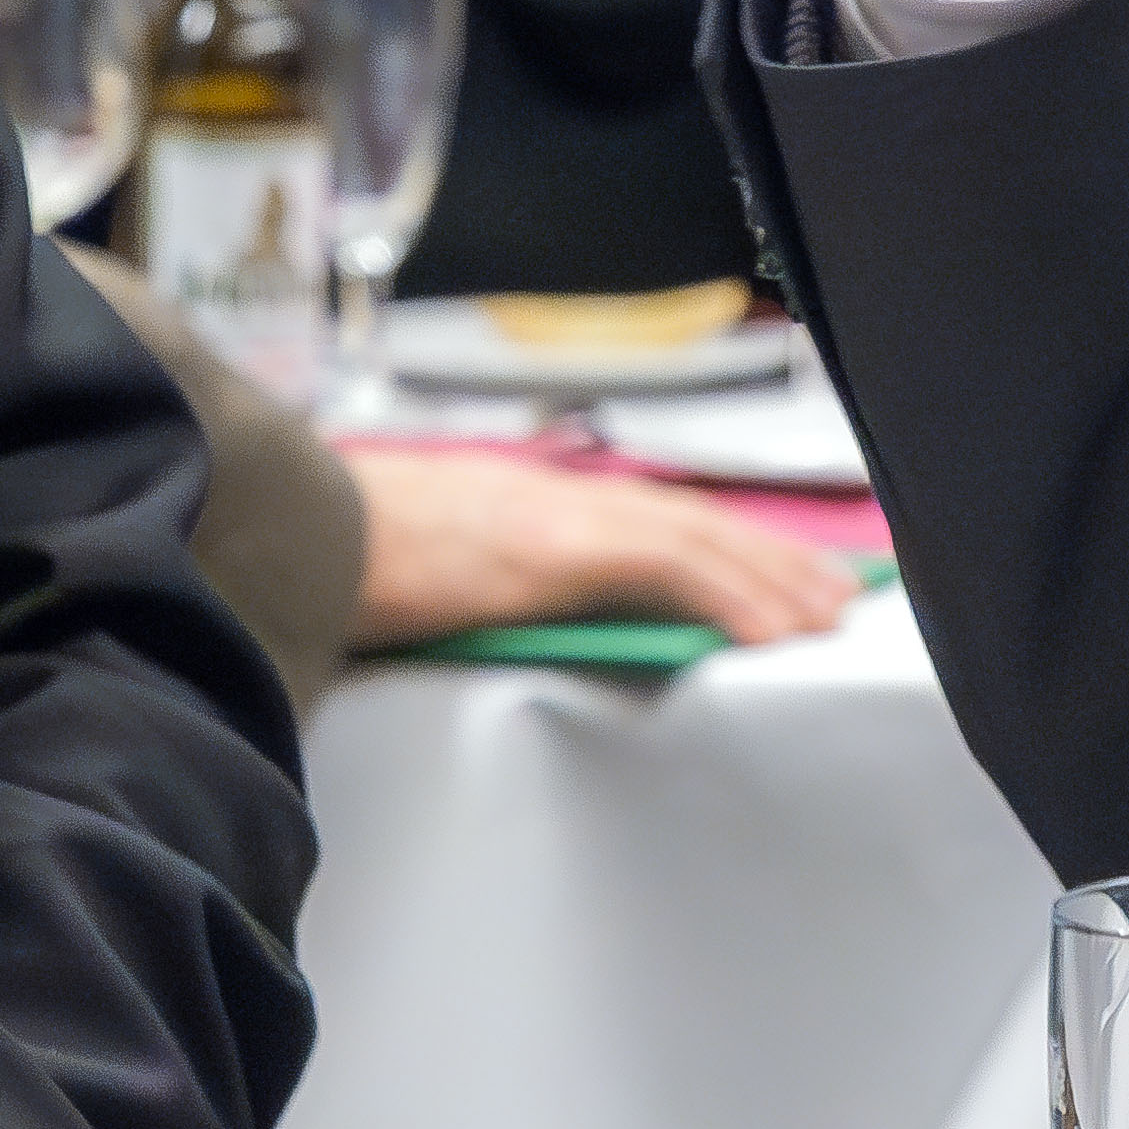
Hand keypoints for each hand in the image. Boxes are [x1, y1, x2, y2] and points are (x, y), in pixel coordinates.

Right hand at [342, 443, 859, 649]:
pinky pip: (664, 569)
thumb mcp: (434, 568)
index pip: (654, 518)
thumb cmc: (346, 557)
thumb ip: (488, 586)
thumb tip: (511, 616)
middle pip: (693, 521)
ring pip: (697, 539)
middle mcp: (561, 498)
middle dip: (771, 557)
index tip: (776, 569)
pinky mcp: (555, 547)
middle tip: (837, 593)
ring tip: (826, 615)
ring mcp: (561, 517)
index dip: (725, 541)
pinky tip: (768, 630)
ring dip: (769, 578)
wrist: (291, 530)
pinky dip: (726, 595)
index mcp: (537, 505)